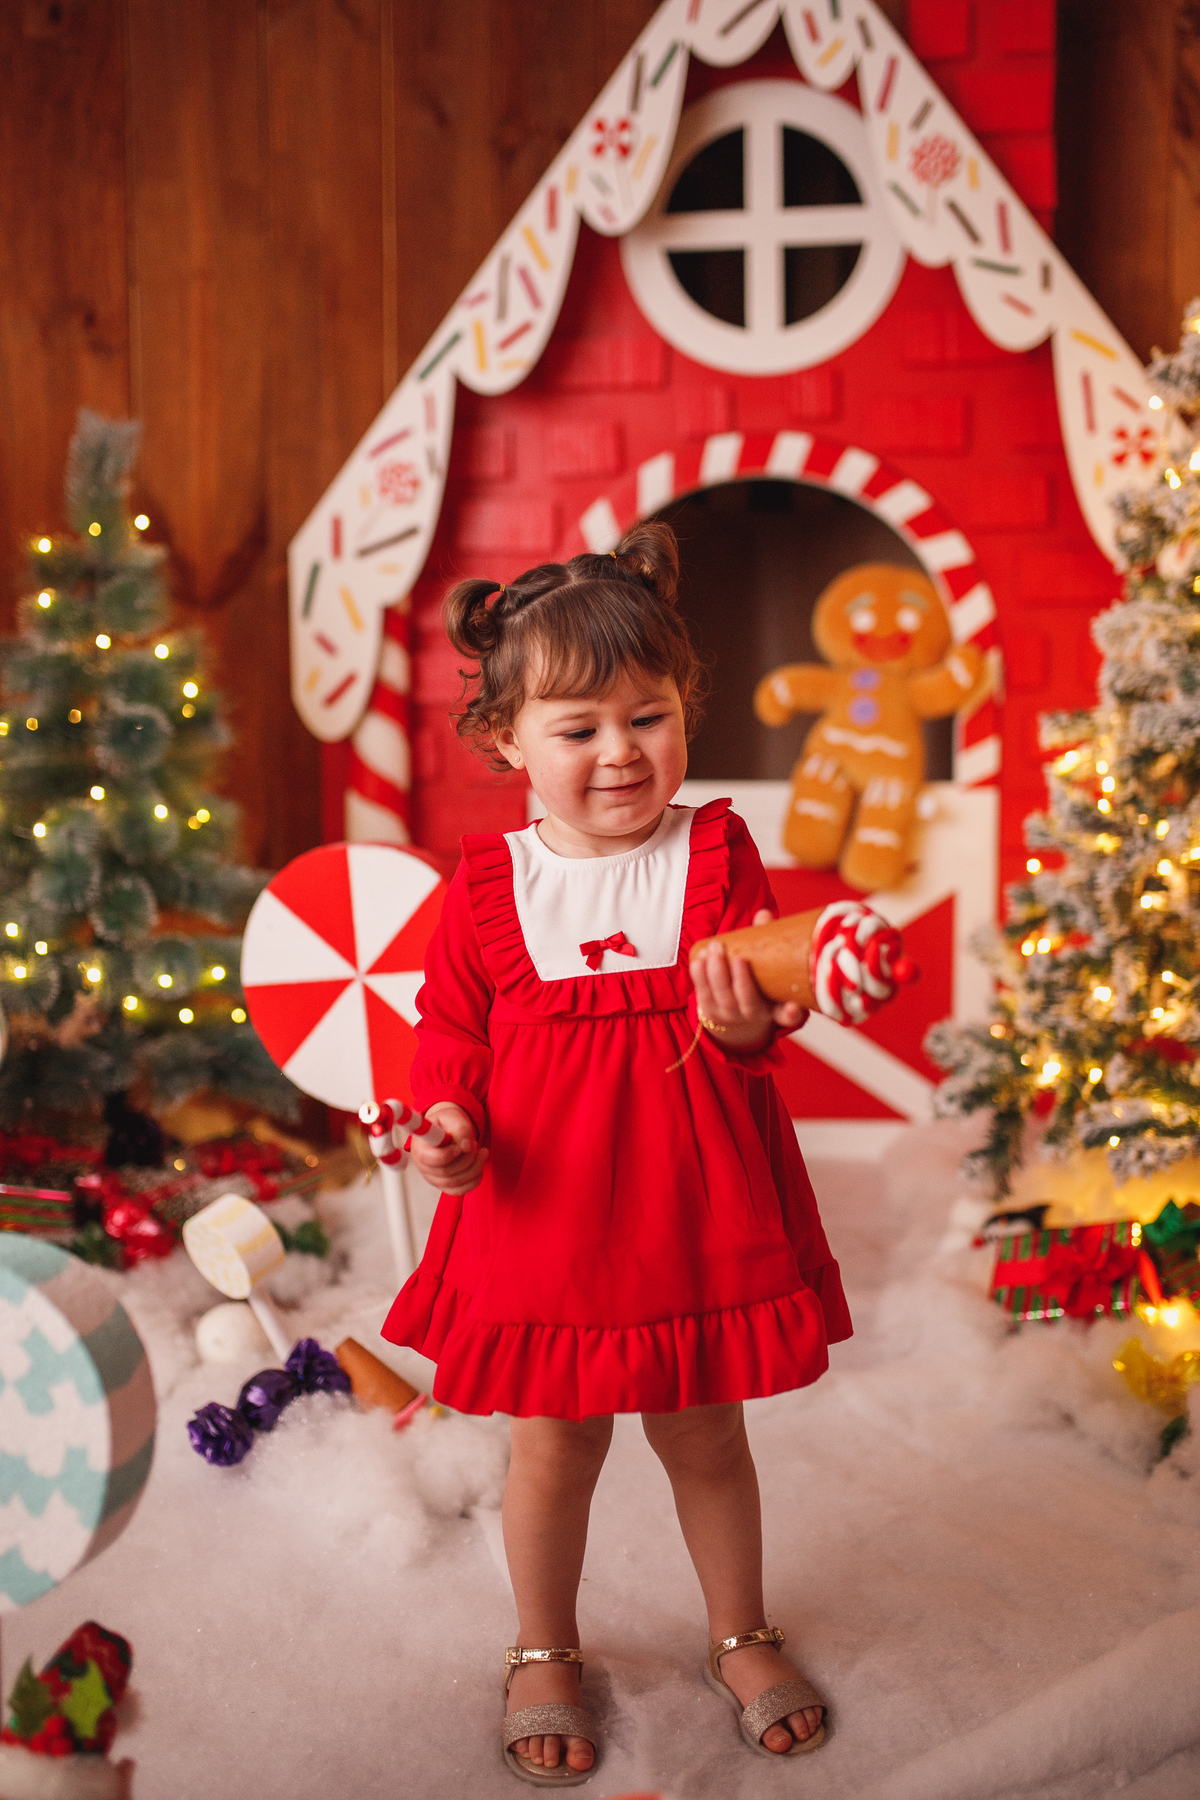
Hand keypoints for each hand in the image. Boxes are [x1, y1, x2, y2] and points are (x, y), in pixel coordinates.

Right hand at [410, 1103, 487, 1194]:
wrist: (447, 1129)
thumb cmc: (447, 1122)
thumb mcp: (452, 1117)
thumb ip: (459, 1128)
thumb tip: (466, 1147)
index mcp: (420, 1148)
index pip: (432, 1159)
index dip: (450, 1154)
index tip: (461, 1145)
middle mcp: (423, 1167)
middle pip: (447, 1172)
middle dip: (467, 1158)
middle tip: (474, 1143)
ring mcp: (433, 1179)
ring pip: (456, 1183)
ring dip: (475, 1167)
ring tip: (480, 1151)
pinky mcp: (444, 1186)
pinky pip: (461, 1190)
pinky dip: (475, 1179)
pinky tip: (479, 1163)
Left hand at [690, 908, 808, 1050]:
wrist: (736, 1011)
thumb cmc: (758, 982)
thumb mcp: (768, 966)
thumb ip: (767, 942)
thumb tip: (763, 914)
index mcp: (776, 1008)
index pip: (787, 1016)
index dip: (790, 1013)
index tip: (792, 1007)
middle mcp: (754, 1016)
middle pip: (747, 1002)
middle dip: (740, 980)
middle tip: (737, 957)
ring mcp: (730, 1016)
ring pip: (723, 998)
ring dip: (716, 973)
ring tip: (714, 949)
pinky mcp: (711, 1012)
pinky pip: (703, 995)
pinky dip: (699, 977)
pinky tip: (698, 959)